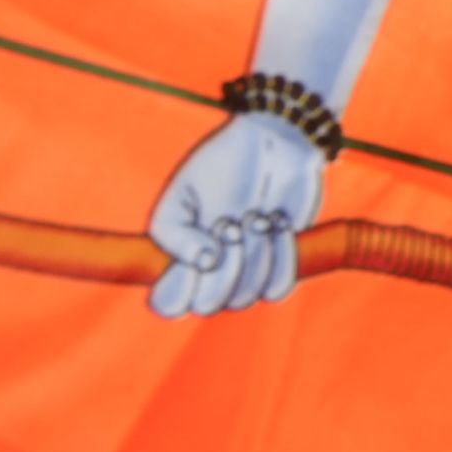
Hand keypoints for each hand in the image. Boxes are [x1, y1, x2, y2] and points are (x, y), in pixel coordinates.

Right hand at [146, 110, 328, 316]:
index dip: (182, 284)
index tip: (202, 246)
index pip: (169, 304)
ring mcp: (246, 276)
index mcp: (178, 260)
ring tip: (258, 213)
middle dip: (225, 262)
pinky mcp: (280, 269)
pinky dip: (281, 255)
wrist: (273, 146)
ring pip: (246, 296)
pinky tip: (279, 221)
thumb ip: (176, 234)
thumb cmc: (221, 168)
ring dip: (255, 251)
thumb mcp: (183, 192)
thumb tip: (205, 264)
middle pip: (209, 305)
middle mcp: (210, 277)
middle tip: (232, 223)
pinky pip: (278, 289)